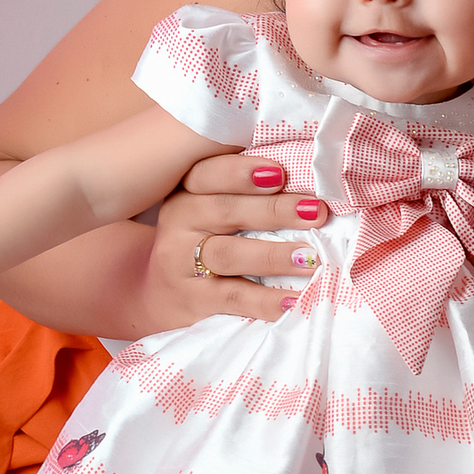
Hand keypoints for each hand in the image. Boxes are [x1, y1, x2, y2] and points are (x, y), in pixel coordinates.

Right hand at [137, 155, 330, 331]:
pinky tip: (292, 301)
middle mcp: (179, 223)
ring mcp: (180, 263)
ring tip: (310, 259)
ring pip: (228, 254)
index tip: (280, 173)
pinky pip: (232, 298)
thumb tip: (309, 190)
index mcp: (187, 192)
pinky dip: (265, 300)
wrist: (158, 295)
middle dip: (274, 210)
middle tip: (315, 212)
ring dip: (273, 256)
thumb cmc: (202, 243)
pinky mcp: (191, 300)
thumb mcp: (211, 212)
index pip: (208, 174)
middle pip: (225, 211)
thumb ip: (247, 196)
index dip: (241, 172)